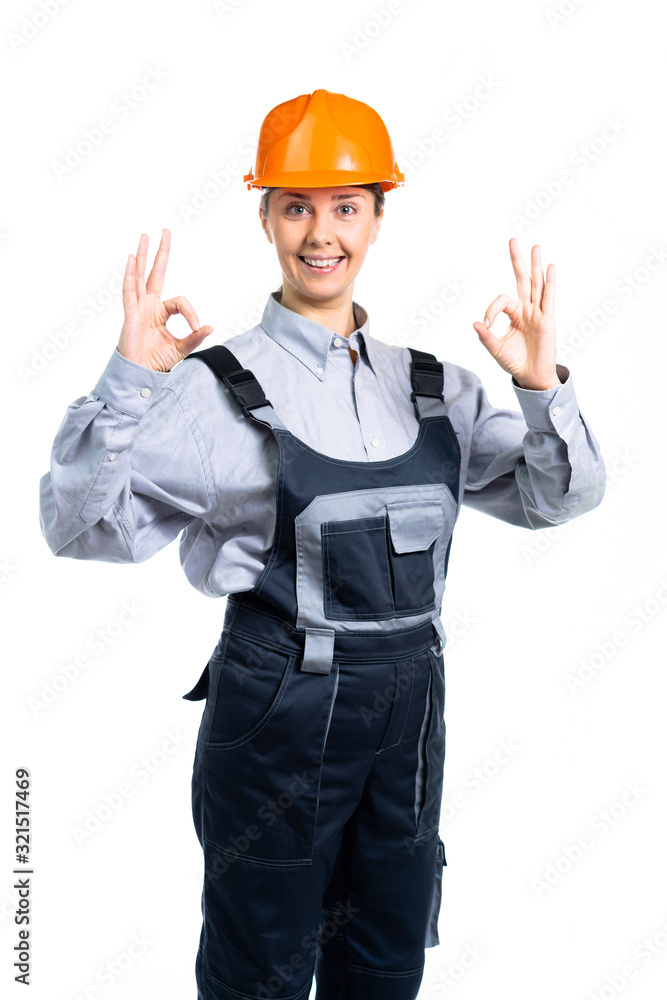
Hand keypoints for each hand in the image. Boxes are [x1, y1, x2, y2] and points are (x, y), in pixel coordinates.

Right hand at [118, 229, 213, 371]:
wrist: (141, 373)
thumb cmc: (156, 361)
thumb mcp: (181, 348)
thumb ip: (194, 337)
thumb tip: (210, 327)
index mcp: (160, 312)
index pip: (179, 301)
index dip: (191, 313)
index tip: (198, 328)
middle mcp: (148, 305)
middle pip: (154, 273)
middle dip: (160, 253)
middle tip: (165, 232)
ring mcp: (138, 307)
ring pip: (139, 276)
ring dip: (141, 256)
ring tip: (144, 237)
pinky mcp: (130, 314)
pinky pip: (129, 291)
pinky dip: (130, 274)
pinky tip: (131, 258)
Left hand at [472, 239, 559, 389]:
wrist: (531, 376)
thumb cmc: (515, 362)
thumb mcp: (496, 349)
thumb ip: (486, 337)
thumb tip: (475, 323)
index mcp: (513, 314)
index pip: (502, 300)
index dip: (491, 309)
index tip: (486, 324)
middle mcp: (526, 309)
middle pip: (522, 280)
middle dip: (517, 260)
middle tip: (512, 240)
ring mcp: (538, 313)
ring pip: (536, 284)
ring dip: (536, 266)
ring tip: (536, 247)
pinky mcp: (548, 320)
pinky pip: (549, 298)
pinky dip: (550, 282)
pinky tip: (550, 268)